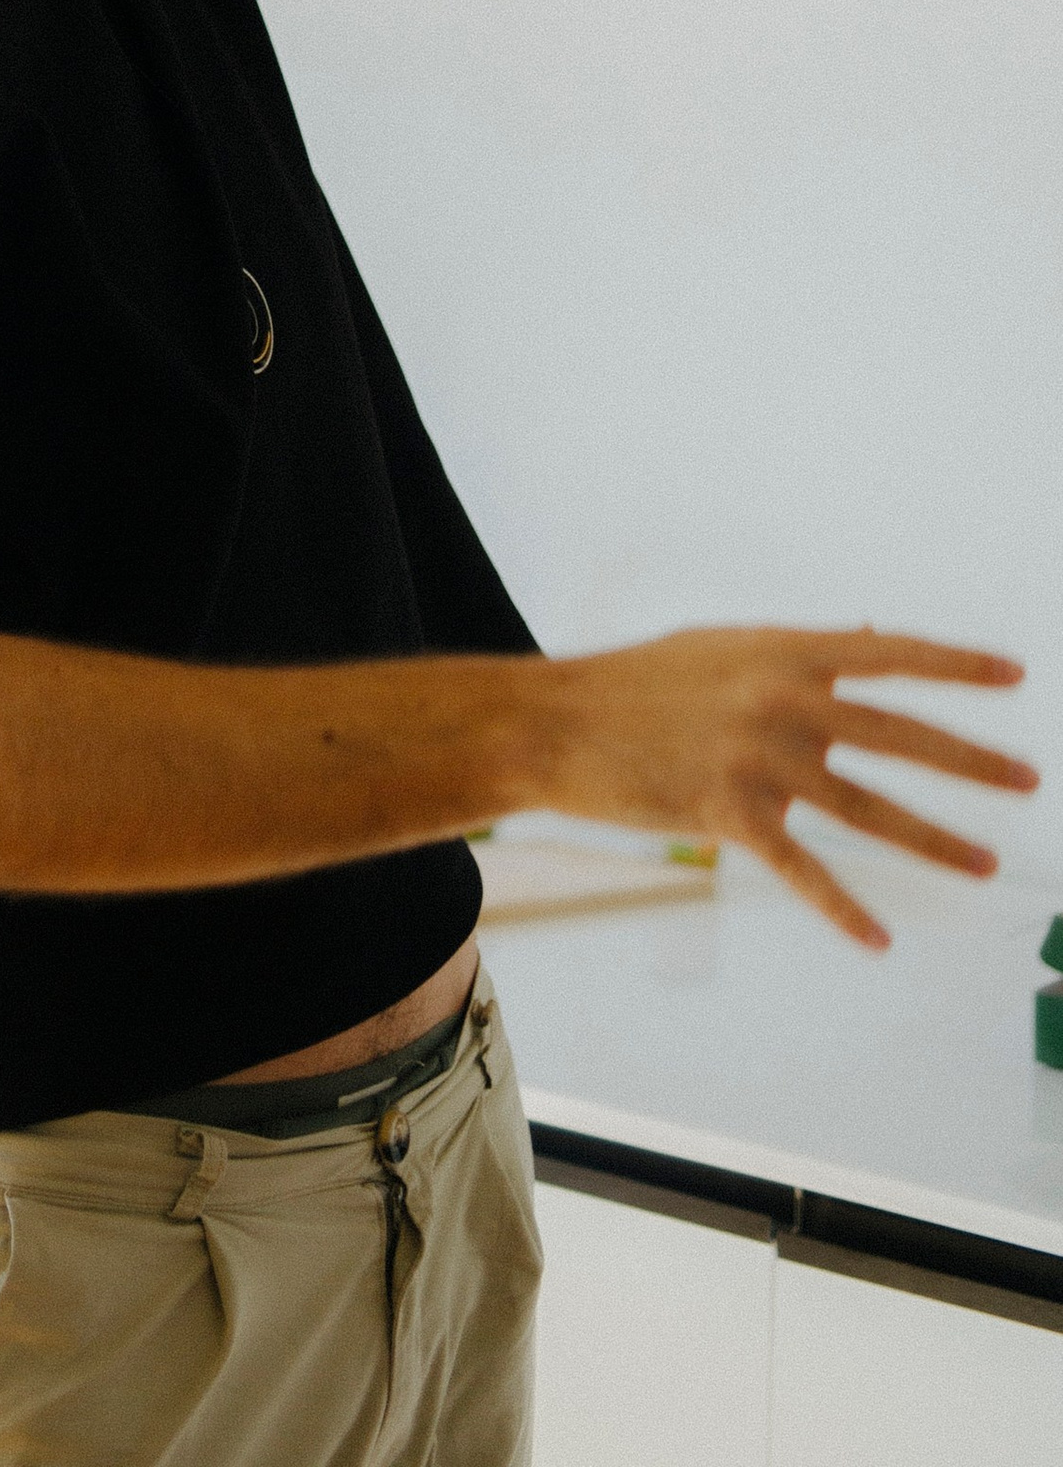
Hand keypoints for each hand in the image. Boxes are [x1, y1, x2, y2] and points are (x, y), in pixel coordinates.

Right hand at [546, 626, 1035, 949]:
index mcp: (780, 650)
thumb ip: (792, 650)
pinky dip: (843, 908)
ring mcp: (758, 758)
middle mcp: (780, 699)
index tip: (1013, 676)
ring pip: (869, 808)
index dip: (955, 664)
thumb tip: (865, 633)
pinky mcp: (730, 813)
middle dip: (971, 760)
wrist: (555, 722)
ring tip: (986, 864)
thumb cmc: (632, 682)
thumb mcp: (717, 647)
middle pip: (899, 733)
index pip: (889, 652)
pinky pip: (803, 870)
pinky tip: (879, 938)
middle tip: (1027, 780)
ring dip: (935, 840)